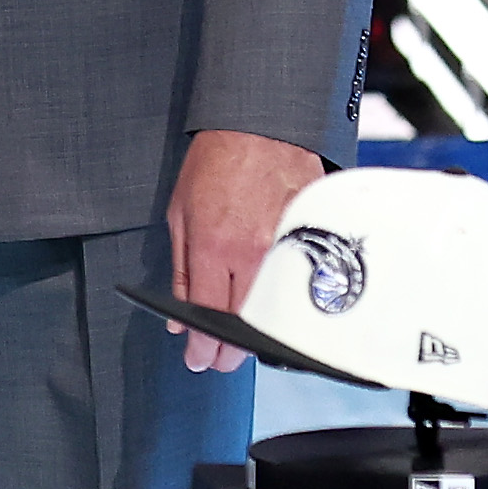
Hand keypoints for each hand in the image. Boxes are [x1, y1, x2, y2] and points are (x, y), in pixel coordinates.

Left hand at [165, 128, 325, 371]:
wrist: (260, 127)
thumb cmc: (214, 163)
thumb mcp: (179, 212)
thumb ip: (181, 269)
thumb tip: (177, 315)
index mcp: (214, 245)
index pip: (208, 315)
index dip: (202, 347)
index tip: (197, 360)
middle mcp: (252, 254)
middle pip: (244, 324)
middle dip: (229, 353)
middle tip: (217, 361)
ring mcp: (286, 250)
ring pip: (272, 314)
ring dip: (255, 335)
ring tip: (239, 343)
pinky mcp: (310, 243)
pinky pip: (297, 288)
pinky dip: (281, 307)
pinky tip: (268, 313)